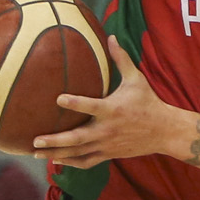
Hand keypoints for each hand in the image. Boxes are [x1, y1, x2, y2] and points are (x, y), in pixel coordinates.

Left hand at [34, 39, 177, 168]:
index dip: (74, 103)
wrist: (164, 131)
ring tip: (35, 152)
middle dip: (55, 140)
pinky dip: (71, 163)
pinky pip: (87, 161)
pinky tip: (55, 161)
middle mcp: (107, 129)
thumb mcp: (136, 79)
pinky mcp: (109, 154)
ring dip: (56, 154)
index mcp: (112, 109)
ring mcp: (107, 144)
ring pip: (78, 153)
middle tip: (35, 140)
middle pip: (77, 138)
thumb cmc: (148, 102)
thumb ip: (121, 59)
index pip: (90, 106)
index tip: (58, 99)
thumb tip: (111, 36)